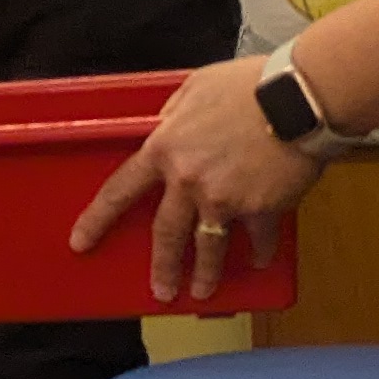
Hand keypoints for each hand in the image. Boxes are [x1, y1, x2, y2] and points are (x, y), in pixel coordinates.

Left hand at [70, 58, 323, 300]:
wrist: (297, 99)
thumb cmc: (249, 86)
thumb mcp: (194, 88)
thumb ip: (173, 112)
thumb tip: (166, 124)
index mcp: (165, 150)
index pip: (119, 191)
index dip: (97, 220)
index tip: (82, 241)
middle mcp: (188, 180)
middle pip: (166, 233)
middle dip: (161, 266)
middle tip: (159, 290)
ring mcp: (224, 199)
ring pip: (208, 247)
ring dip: (204, 274)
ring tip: (201, 292)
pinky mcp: (261, 208)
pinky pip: (257, 238)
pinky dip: (259, 252)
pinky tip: (259, 261)